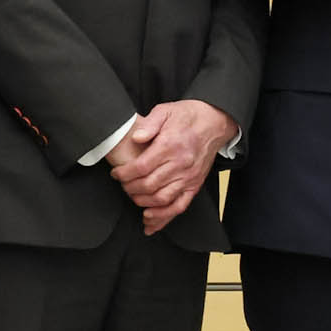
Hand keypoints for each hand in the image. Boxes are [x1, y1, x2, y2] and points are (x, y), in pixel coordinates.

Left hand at [110, 99, 237, 233]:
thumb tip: (136, 138)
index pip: (141, 167)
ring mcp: (189, 177)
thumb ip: (149, 124)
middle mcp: (180, 164)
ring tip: (133, 197)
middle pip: (148, 185)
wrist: (214, 122)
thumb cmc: (187, 116)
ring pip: (161, 199)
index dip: (124, 174)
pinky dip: (163, 217)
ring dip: (143, 203)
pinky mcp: (195, 185)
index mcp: (170, 145)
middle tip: (123, 185)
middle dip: (130, 189)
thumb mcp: (165, 110)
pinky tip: (149, 220)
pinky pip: (179, 206)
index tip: (116, 174)